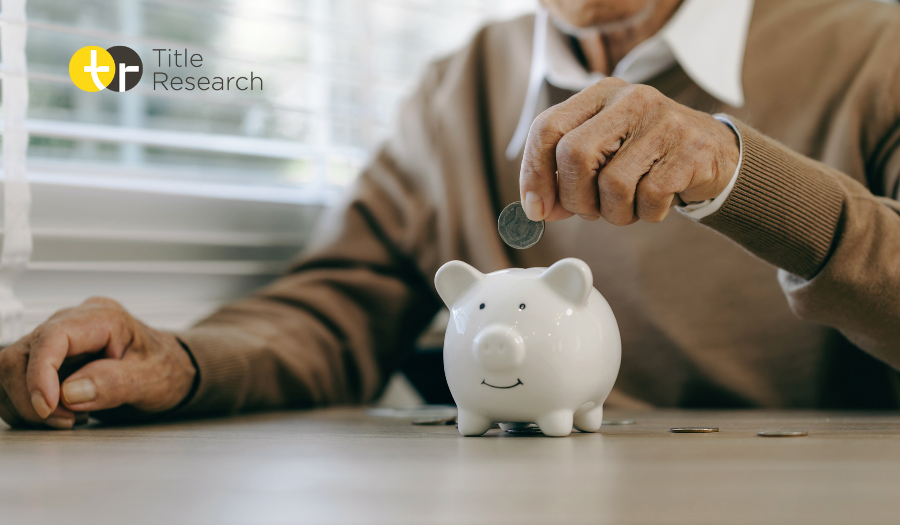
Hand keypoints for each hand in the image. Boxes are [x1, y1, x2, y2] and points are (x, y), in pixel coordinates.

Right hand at [0, 297, 195, 428]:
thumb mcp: (152, 378)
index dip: (40, 374)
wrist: (171, 368)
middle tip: (66, 420)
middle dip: (33, 397)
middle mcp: (73, 322)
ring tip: (68, 418)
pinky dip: (26, 405)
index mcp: (102, 318)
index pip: (52, 337)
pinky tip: (59, 413)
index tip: (48, 407)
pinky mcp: (47, 359)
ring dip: (27, 404)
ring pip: (9, 369)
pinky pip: (14, 382)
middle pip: (21, 355)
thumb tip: (70, 393)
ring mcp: (57, 340)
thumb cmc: (165, 367)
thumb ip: (115, 383)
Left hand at [520, 77, 740, 224]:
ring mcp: (663, 122)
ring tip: (627, 207)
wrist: (715, 154)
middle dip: (575, 197)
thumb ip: (566, 174)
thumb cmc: (645, 158)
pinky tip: (656, 204)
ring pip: (612, 184)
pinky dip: (646, 214)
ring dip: (613, 213)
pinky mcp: (689, 151)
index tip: (537, 208)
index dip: (534, 174)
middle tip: (588, 212)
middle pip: (574, 154)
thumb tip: (537, 209)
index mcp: (599, 94)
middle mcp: (630, 99)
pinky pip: (649, 199)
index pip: (546, 128)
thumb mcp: (602, 152)